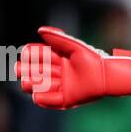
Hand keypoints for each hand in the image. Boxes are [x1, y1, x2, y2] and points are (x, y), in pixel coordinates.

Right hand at [14, 26, 130, 108]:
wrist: (108, 76)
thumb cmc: (93, 59)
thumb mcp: (75, 46)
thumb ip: (58, 38)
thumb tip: (39, 30)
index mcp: (57, 58)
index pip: (36, 56)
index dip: (29, 55)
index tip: (28, 53)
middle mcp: (57, 72)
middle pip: (33, 72)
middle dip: (25, 70)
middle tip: (22, 69)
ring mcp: (61, 86)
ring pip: (38, 86)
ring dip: (31, 83)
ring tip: (30, 81)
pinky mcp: (67, 99)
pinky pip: (49, 101)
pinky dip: (41, 98)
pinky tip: (37, 94)